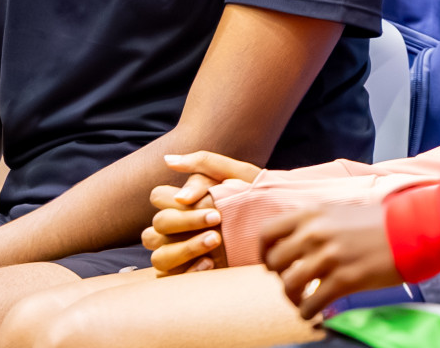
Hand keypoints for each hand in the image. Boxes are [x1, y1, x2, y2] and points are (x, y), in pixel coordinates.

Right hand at [141, 151, 261, 274]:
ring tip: (215, 241)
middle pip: (158, 224)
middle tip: (217, 218)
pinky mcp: (188, 277)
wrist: (281, 231)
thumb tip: (168, 161)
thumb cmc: (258, 199)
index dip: (171, 197)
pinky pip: (171, 279)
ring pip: (160, 255)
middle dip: (186, 221)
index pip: (158, 197)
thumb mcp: (238, 176)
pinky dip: (189, 271)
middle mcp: (175, 230)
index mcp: (183, 203)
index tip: (200, 199)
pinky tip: (210, 263)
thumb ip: (205, 164)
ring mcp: (179, 255)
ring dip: (185, 247)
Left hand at [259, 203, 401, 319]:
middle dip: (280, 277)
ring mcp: (328, 256)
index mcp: (311, 213)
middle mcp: (314, 233)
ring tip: (304, 300)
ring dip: (293, 298)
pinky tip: (316, 311)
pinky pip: (310, 304)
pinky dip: (307, 312)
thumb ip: (313, 224)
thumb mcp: (337, 211)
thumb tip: (294, 245)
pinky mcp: (344, 280)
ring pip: (288, 285)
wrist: (411, 230)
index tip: (271, 264)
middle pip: (274, 262)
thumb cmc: (378, 222)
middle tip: (294, 282)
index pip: (267, 233)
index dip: (264, 252)